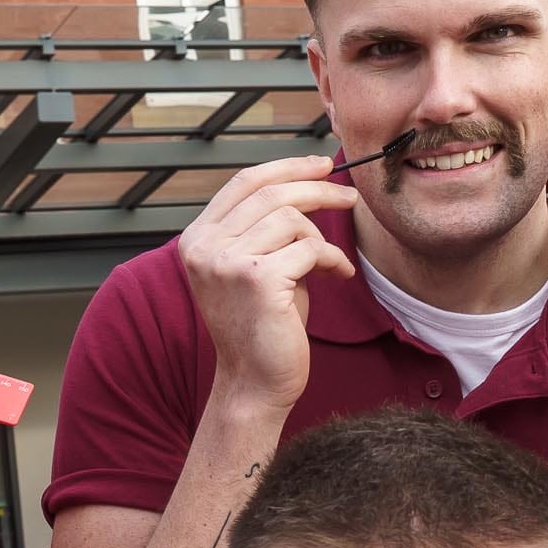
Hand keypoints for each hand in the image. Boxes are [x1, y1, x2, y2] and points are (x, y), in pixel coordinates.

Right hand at [178, 156, 361, 413]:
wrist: (255, 383)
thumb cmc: (264, 327)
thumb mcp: (257, 266)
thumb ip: (268, 229)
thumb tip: (311, 184)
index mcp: (198, 238)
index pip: (244, 183)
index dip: (286, 166)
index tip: (322, 164)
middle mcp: (205, 246)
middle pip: (271, 193)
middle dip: (317, 188)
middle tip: (350, 195)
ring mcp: (227, 262)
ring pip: (291, 219)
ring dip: (322, 237)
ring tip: (331, 262)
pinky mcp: (257, 279)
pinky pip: (310, 248)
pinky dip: (332, 259)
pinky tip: (339, 275)